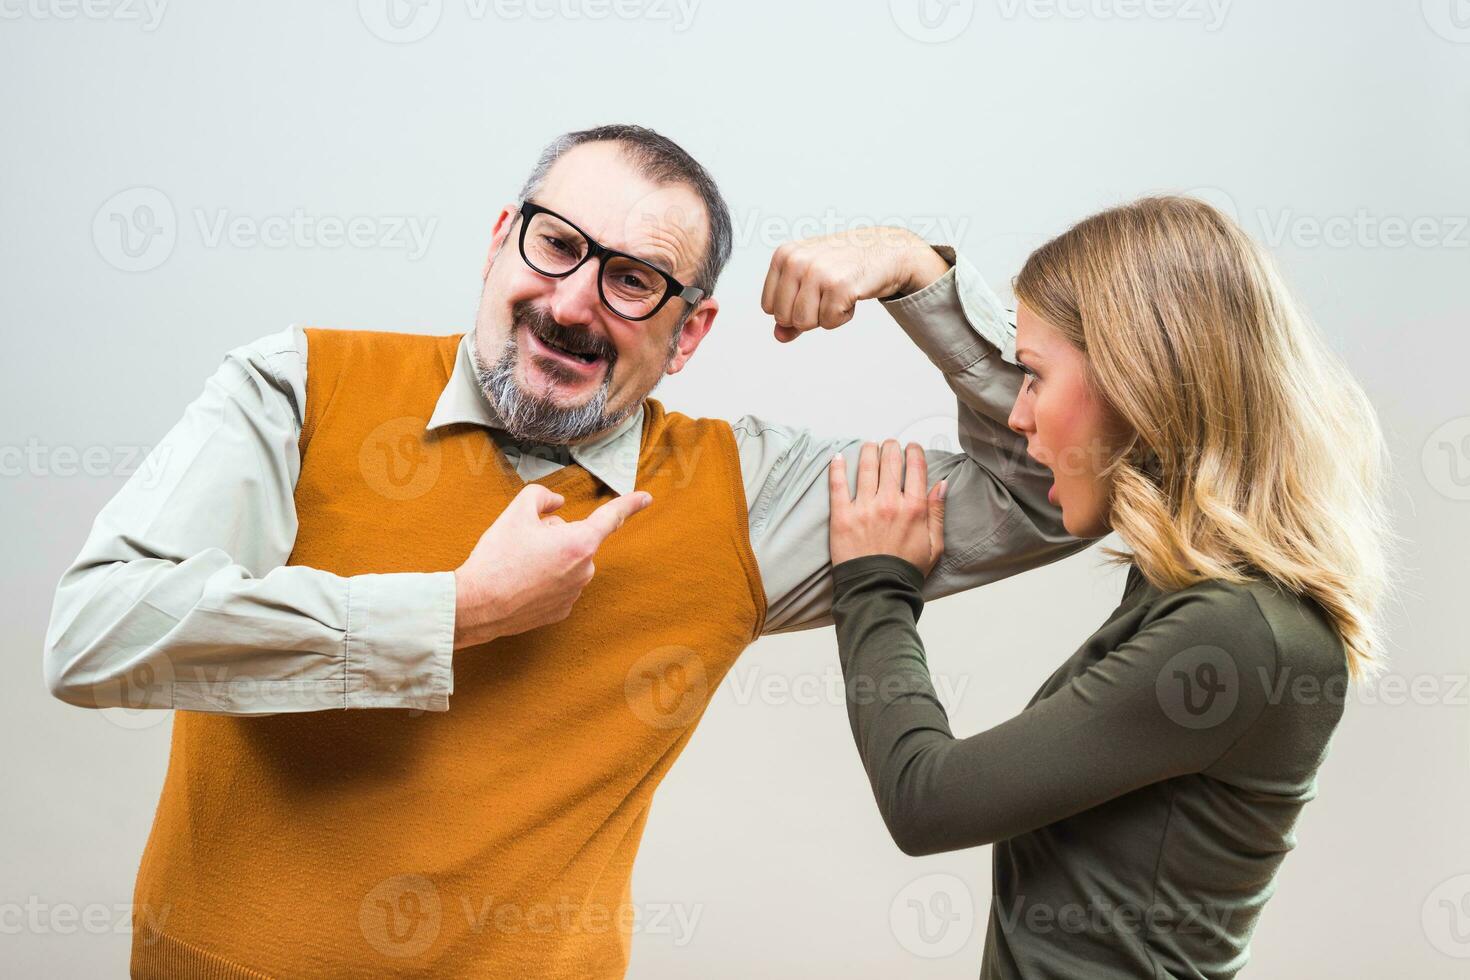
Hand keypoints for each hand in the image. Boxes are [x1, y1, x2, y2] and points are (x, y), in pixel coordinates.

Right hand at [453, 483, 652, 648]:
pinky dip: (544, 580)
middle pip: (575, 539)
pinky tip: (521, 583)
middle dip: (555, 536)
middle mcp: (585, 570)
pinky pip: (559, 583)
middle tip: (523, 544)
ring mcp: (575, 593)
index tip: (646, 498)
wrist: (477, 605)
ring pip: (566, 562)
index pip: (611, 517)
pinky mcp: (562, 610)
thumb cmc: (497, 558)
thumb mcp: (516, 512)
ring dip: (549, 558)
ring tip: (518, 566)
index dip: (630, 504)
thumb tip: (556, 504)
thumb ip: (542, 496)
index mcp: (580, 543)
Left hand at [761, 228, 951, 341]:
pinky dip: (843, 316)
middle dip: (808, 315)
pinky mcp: (839, 286)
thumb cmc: (843, 265)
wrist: (884, 250)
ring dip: (826, 316)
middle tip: (827, 292)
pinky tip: (852, 294)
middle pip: (785, 318)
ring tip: (839, 292)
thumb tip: (779, 336)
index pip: (769, 307)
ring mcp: (818, 272)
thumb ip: (789, 310)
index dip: (791, 309)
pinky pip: (829, 322)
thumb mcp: (808, 282)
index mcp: (783, 256)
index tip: (811, 292)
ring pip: (804, 323)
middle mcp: (797, 261)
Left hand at [829, 440, 945, 574]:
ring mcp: (864, 508)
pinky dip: (837, 468)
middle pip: (890, 462)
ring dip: (868, 451)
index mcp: (914, 508)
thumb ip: (937, 512)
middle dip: (891, 448)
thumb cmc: (906, 571)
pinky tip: (837, 457)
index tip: (911, 447)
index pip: (915, 468)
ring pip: (866, 467)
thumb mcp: (934, 545)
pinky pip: (837, 485)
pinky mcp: (842, 516)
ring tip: (869, 446)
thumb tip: (942, 484)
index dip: (914, 452)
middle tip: (889, 445)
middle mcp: (889, 503)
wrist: (878, 590)